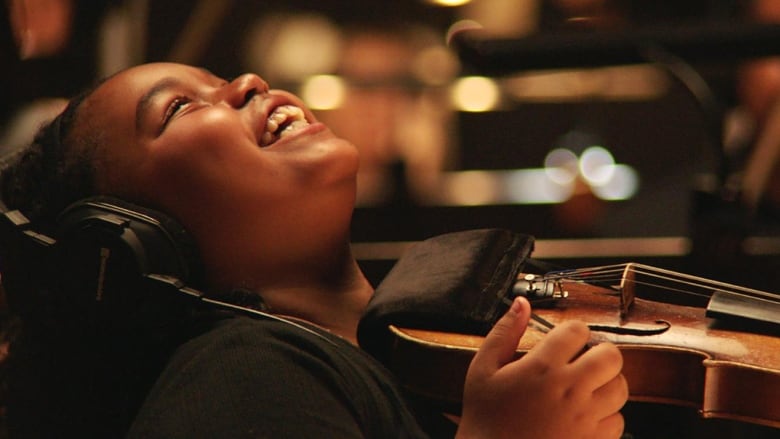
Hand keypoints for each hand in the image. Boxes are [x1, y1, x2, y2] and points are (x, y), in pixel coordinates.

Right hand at [456, 297, 627, 438]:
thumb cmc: (485, 418)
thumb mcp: (483, 369)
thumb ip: (503, 332)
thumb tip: (521, 304)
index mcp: (542, 367)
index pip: (578, 330)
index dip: (572, 332)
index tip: (564, 341)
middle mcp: (569, 390)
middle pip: (610, 355)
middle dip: (599, 353)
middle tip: (583, 361)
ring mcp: (585, 418)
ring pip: (620, 387)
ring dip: (606, 383)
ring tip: (585, 387)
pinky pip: (618, 420)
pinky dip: (606, 415)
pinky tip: (584, 415)